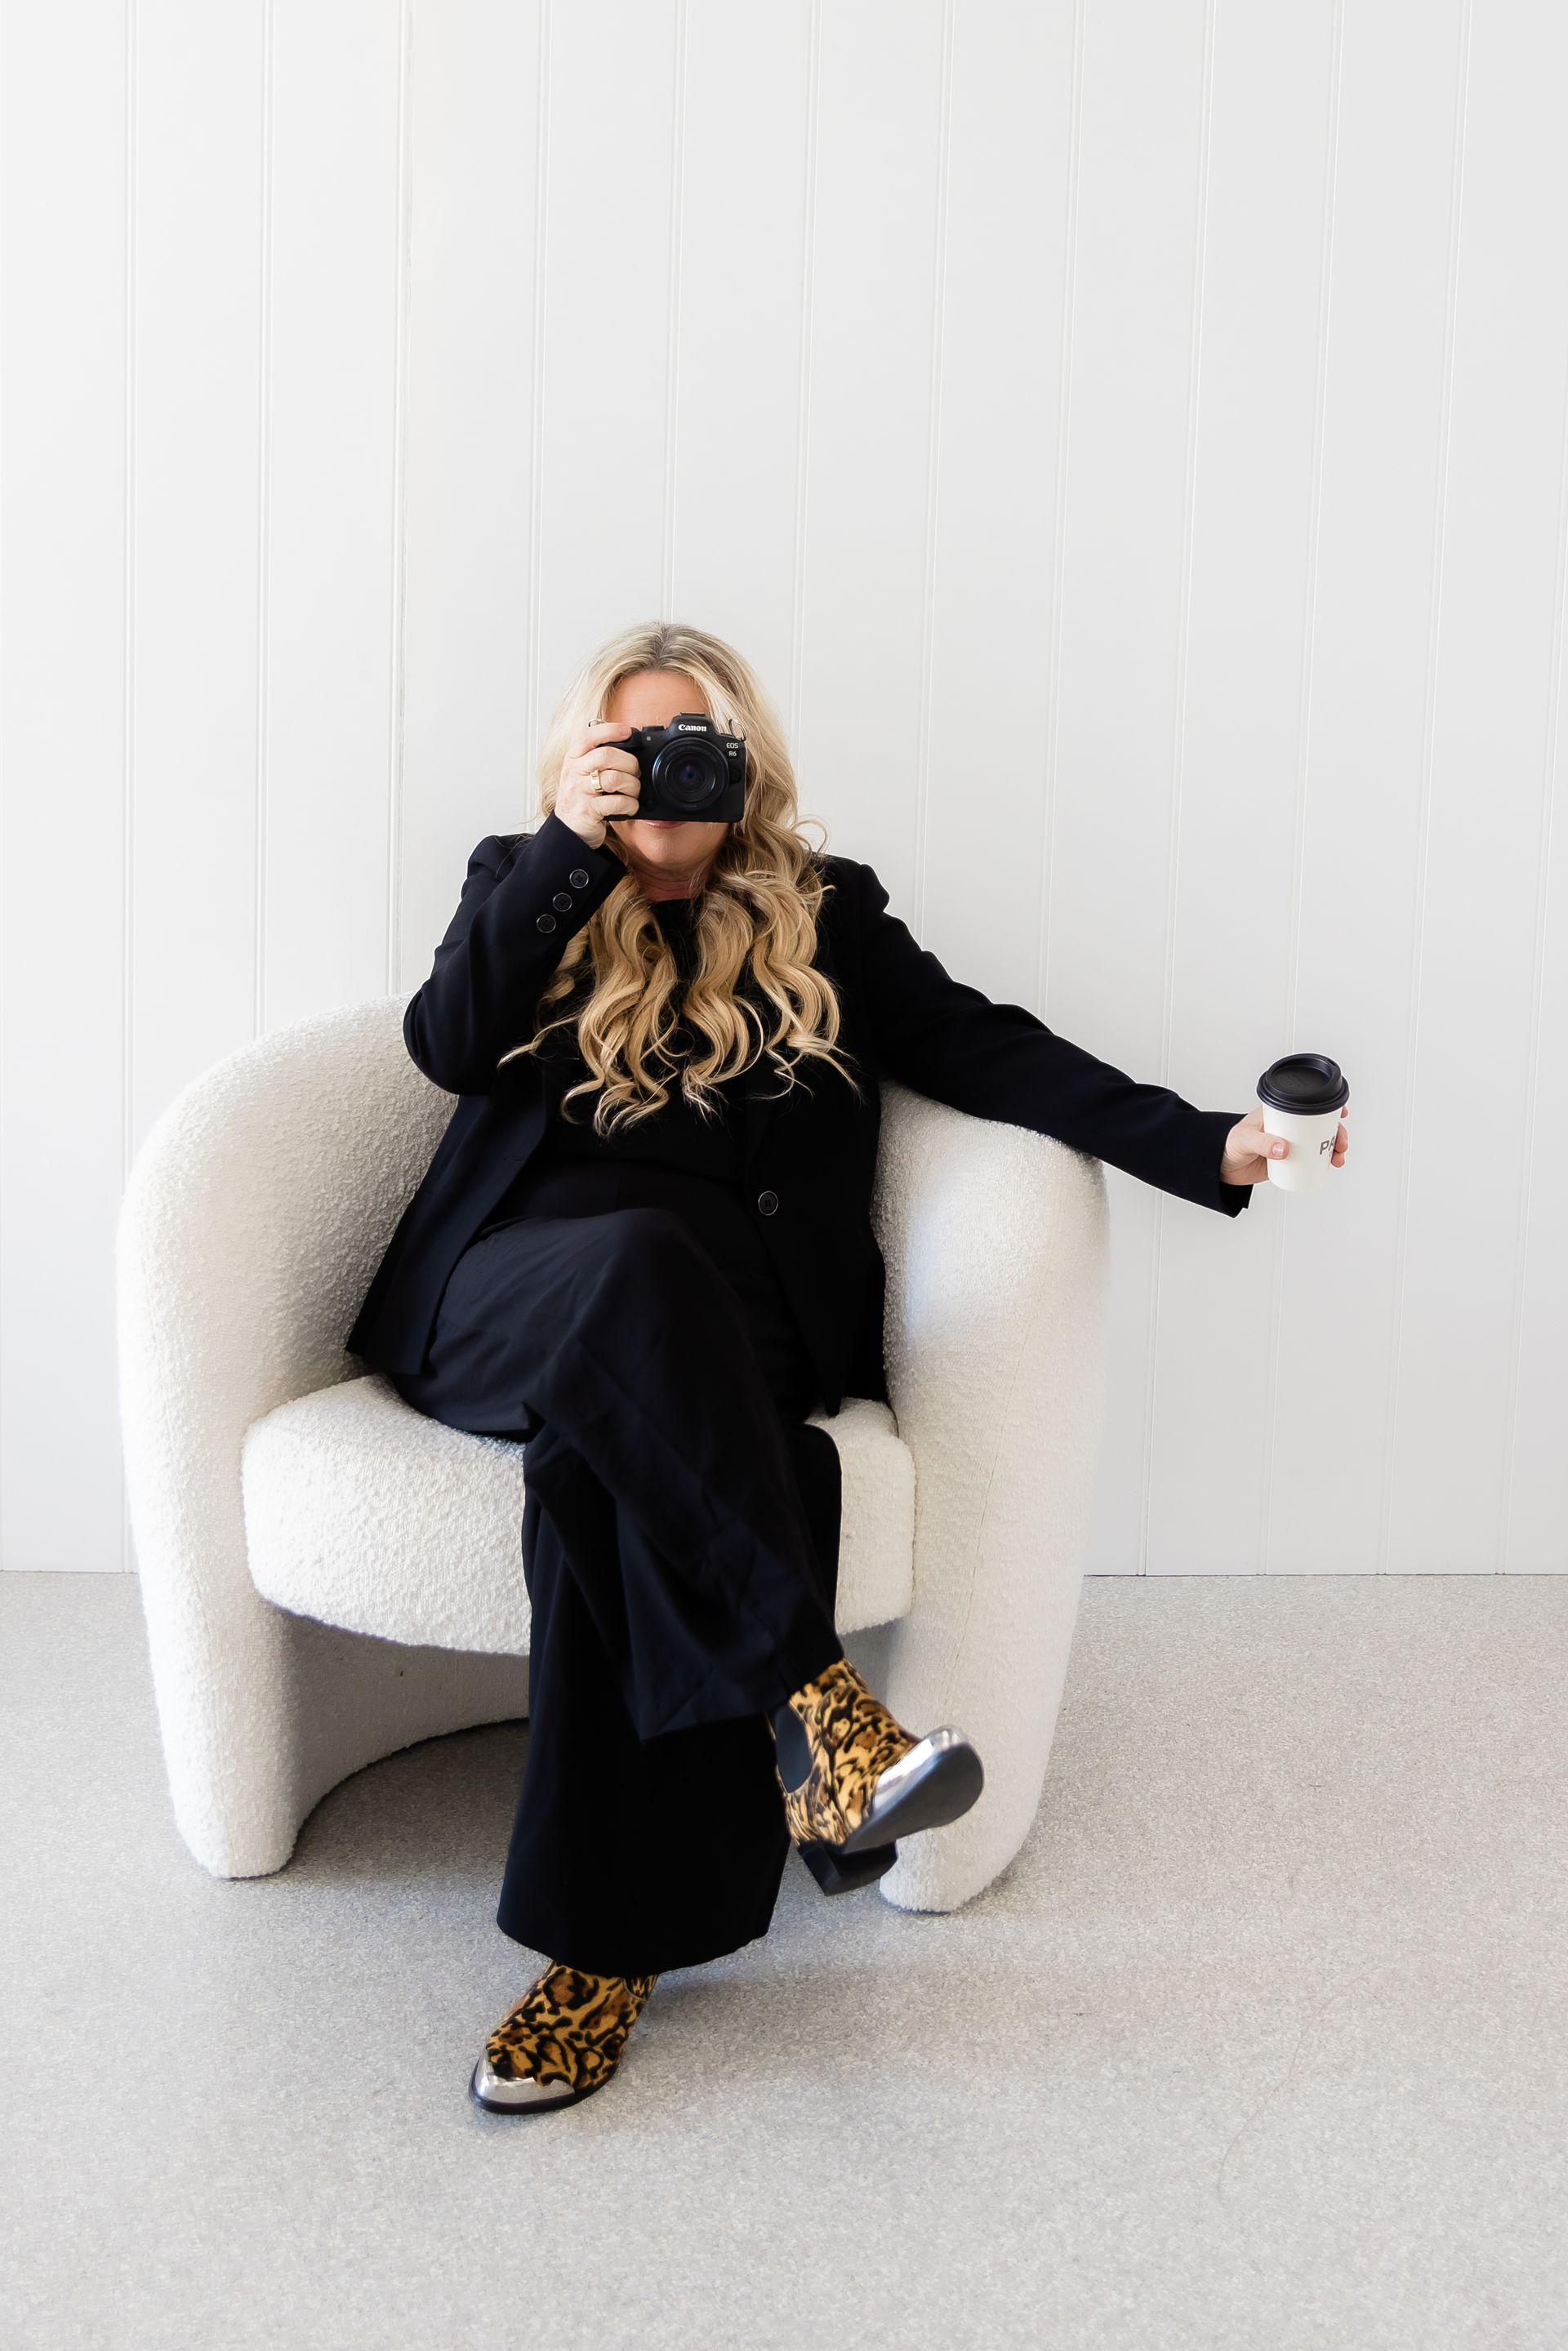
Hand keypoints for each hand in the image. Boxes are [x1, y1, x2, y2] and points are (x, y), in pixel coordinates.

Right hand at [553, 721, 640, 847]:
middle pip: (607, 755)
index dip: (610, 730)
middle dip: (629, 763)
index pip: (588, 736)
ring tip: (633, 791)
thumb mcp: (581, 772)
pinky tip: (630, 806)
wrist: (569, 829)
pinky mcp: (588, 810)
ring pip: (614, 778)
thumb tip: (625, 741)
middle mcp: (574, 772)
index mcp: (573, 758)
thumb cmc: (581, 798)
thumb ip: (597, 757)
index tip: (627, 731)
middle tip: (635, 773)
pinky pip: (616, 802)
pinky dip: (630, 804)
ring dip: (632, 785)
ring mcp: (579, 791)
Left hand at [1221, 1104, 1349, 1184]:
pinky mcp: (1288, 1161)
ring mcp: (1289, 1144)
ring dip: (1334, 1149)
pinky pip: (1311, 1160)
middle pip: (1319, 1127)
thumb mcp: (1245, 1140)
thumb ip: (1262, 1143)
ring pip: (1318, 1144)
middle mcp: (1287, 1127)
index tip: (1341, 1113)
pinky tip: (1330, 1166)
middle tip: (1340, 1144)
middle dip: (1336, 1133)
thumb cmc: (1228, 1144)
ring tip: (1337, 1159)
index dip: (1327, 1108)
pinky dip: (1323, 1162)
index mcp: (1278, 1114)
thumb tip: (1284, 1149)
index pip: (1306, 1107)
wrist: (1220, 1167)